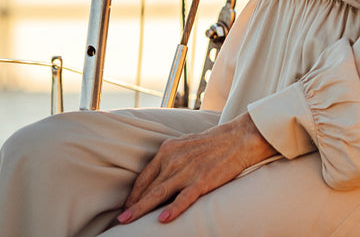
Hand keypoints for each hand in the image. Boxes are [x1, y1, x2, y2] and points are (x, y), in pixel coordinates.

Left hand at [117, 113, 276, 224]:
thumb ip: (170, 160)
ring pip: (160, 193)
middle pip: (149, 187)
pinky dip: (173, 209)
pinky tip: (162, 219)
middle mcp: (174, 159)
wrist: (239, 138)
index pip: (144, 176)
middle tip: (120, 219)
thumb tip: (158, 179)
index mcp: (168, 150)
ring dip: (142, 209)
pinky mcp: (203, 180)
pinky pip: (184, 198)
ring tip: (129, 221)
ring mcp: (188, 170)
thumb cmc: (212, 143)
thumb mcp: (185, 146)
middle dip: (133, 205)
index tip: (126, 206)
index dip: (134, 193)